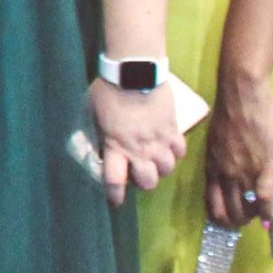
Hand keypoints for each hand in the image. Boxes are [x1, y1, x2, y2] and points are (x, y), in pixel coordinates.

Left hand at [87, 79, 184, 207]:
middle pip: (148, 181)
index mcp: (115, 145)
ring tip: (153, 160)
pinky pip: (180, 151)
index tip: (115, 201)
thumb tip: (92, 140)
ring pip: (168, 169)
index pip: (115, 180)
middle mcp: (139, 148)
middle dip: (144, 182)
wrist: (135, 71)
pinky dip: (175, 152)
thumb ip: (96, 130)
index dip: (115, 194)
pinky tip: (168, 147)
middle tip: (138, 174)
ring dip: (161, 168)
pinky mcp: (173, 128)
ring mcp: (159, 140)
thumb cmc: (107, 89)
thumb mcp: (91, 111)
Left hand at [203, 75, 272, 228]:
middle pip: (228, 210)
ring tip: (258, 219)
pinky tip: (271, 221)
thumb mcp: (218, 141)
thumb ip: (223, 161)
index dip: (220, 217)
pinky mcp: (266, 167)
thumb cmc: (231, 113)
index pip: (212, 202)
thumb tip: (232, 176)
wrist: (243, 95)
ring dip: (252, 218)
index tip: (228, 222)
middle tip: (246, 222)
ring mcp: (245, 172)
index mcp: (212, 167)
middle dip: (237, 221)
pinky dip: (268, 214)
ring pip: (246, 208)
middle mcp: (225, 174)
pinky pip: (265, 199)